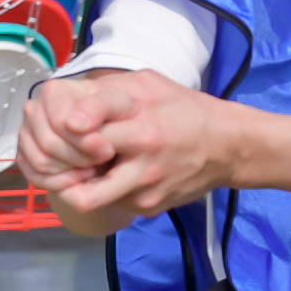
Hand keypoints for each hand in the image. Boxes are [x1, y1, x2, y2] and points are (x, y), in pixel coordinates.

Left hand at [19, 69, 227, 223]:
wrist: (228, 147)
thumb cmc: (184, 109)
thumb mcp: (147, 84)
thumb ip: (106, 91)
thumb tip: (64, 100)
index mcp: (140, 115)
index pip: (90, 118)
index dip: (68, 124)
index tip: (67, 125)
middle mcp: (142, 149)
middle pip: (79, 169)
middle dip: (61, 163)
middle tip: (61, 155)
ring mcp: (145, 184)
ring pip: (88, 197)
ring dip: (79, 184)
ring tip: (85, 170)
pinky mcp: (149, 206)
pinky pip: (112, 203)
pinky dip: (108, 191)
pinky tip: (119, 176)